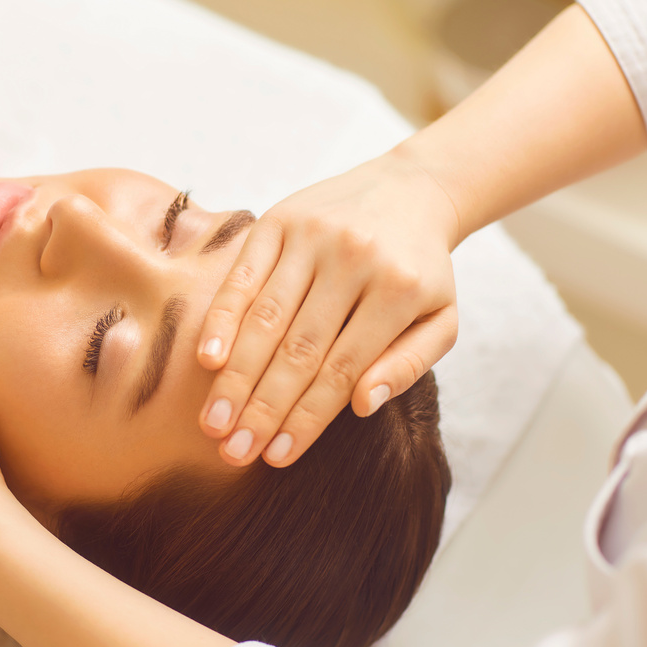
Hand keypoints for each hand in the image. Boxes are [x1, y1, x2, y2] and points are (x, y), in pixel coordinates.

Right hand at [196, 148, 460, 466]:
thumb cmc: (421, 271)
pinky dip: (221, 318)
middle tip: (232, 451)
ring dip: (235, 375)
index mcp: (399, 289)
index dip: (305, 418)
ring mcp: (313, 236)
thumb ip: (409, 365)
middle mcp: (354, 259)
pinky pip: (244, 276)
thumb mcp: (441, 320)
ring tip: (214, 422)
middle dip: (262, 407)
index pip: (342, 369)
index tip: (276, 457)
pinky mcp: (278, 220)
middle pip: (298, 349)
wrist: (411, 188)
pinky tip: (206, 358)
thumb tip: (361, 405)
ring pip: (266, 318)